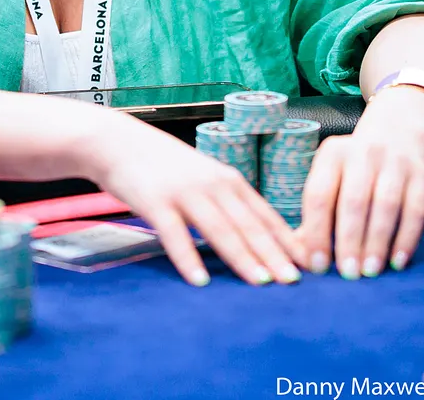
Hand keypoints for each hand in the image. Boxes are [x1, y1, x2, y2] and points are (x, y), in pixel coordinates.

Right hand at [83, 114, 306, 286]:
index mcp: (227, 180)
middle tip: (294, 281)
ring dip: (241, 257)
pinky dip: (188, 258)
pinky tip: (199, 281)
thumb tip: (254, 234)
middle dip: (273, 254)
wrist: (116, 141)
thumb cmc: (161, 164)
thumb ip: (226, 201)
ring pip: (219, 229)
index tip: (307, 264)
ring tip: (259, 282)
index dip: (287, 241)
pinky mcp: (155, 202)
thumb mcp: (202, 176)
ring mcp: (184, 193)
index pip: (264, 215)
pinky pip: (175, 234)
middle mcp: (211, 185)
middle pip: (247, 225)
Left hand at [295, 86, 423, 279]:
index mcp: (332, 154)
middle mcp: (362, 153)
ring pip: (386, 204)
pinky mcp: (421, 174)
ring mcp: (394, 162)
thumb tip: (300, 257)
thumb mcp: (330, 177)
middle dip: (349, 240)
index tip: (317, 265)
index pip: (319, 195)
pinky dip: (407, 238)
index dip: (317, 232)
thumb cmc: (353, 170)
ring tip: (371, 271)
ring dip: (377, 241)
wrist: (397, 133)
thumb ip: (316, 214)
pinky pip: (415, 209)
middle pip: (354, 200)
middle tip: (348, 274)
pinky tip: (398, 261)